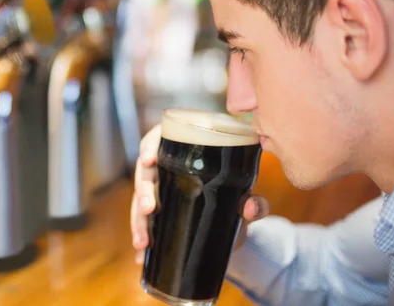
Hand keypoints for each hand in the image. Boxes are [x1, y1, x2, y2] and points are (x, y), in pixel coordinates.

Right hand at [130, 125, 270, 263]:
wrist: (234, 228)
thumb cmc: (237, 199)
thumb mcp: (246, 199)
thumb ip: (255, 203)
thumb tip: (249, 207)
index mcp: (184, 152)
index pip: (160, 138)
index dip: (149, 145)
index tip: (149, 160)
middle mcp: (167, 170)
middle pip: (145, 173)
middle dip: (144, 191)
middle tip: (149, 208)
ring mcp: (159, 193)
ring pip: (139, 201)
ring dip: (138, 221)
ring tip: (143, 242)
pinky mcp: (157, 216)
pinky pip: (143, 224)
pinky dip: (141, 239)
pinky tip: (140, 256)